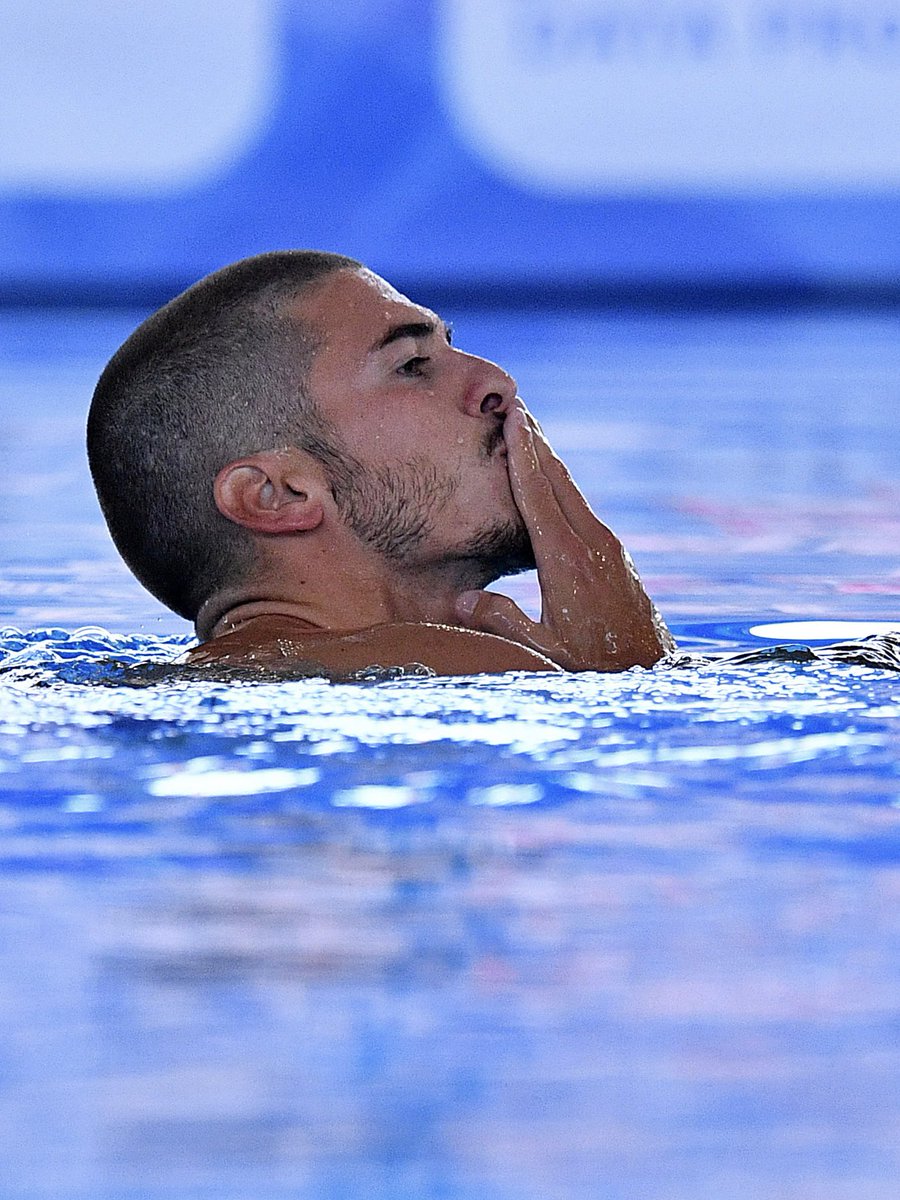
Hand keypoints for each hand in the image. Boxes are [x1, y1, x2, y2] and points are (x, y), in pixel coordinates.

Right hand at [455, 400, 673, 670]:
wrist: (653, 675)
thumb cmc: (594, 666)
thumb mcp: (544, 651)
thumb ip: (502, 621)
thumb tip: (462, 600)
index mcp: (567, 560)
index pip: (537, 494)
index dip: (523, 453)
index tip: (514, 416)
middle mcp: (592, 543)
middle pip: (559, 480)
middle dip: (537, 443)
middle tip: (517, 408)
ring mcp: (610, 548)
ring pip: (574, 493)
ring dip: (551, 463)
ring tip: (531, 438)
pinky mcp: (618, 558)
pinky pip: (584, 511)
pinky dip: (564, 489)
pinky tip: (555, 490)